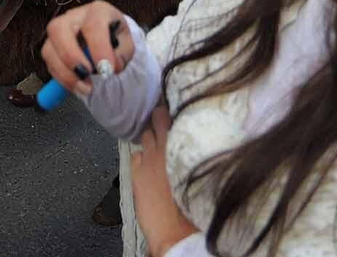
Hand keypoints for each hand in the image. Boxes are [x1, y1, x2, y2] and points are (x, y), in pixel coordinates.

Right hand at [41, 1, 132, 97]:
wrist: (107, 37)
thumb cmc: (116, 39)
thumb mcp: (126, 46)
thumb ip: (121, 56)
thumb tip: (109, 68)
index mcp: (97, 11)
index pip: (93, 24)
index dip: (98, 48)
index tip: (107, 70)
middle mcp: (73, 16)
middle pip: (59, 29)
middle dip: (70, 56)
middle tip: (86, 75)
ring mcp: (58, 30)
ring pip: (49, 49)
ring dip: (65, 73)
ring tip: (86, 88)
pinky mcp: (51, 47)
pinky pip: (49, 64)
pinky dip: (61, 79)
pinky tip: (77, 86)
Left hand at [131, 106, 197, 256]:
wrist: (176, 229)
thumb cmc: (195, 205)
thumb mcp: (200, 173)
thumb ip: (194, 155)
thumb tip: (196, 146)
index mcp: (181, 145)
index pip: (172, 116)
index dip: (171, 112)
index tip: (173, 107)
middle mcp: (163, 147)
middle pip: (157, 120)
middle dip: (159, 118)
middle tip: (162, 116)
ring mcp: (147, 159)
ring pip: (145, 137)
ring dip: (150, 138)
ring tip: (156, 143)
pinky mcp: (136, 173)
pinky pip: (136, 156)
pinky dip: (141, 157)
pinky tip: (146, 165)